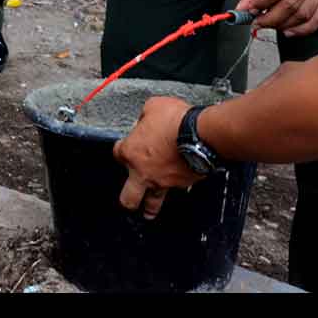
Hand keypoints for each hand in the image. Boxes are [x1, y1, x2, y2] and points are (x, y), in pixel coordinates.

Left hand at [114, 96, 203, 212]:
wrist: (201, 134)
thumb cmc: (177, 120)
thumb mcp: (154, 106)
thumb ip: (146, 115)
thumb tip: (146, 118)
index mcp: (132, 152)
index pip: (117, 155)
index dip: (122, 151)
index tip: (126, 148)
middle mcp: (144, 172)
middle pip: (128, 198)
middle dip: (128, 200)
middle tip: (130, 199)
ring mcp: (163, 181)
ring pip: (152, 203)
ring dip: (150, 208)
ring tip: (148, 212)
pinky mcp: (182, 184)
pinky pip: (177, 190)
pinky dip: (178, 187)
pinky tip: (180, 182)